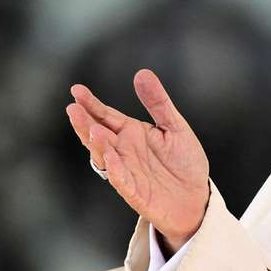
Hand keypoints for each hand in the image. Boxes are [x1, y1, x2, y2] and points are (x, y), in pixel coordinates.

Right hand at [66, 69, 210, 250]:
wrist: (197, 197)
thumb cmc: (184, 163)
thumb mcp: (175, 127)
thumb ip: (158, 102)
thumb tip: (142, 73)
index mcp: (131, 133)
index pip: (106, 116)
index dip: (91, 104)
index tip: (77, 90)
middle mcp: (124, 151)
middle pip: (98, 135)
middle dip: (85, 123)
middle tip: (73, 109)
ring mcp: (127, 171)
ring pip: (105, 157)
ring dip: (97, 145)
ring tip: (92, 129)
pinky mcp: (135, 192)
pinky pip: (121, 180)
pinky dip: (115, 169)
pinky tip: (110, 157)